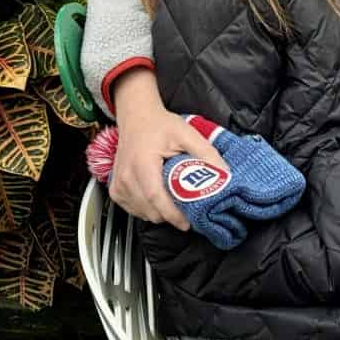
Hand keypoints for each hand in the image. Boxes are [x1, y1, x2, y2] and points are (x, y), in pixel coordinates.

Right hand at [110, 67, 228, 229]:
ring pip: (143, 214)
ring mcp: (118, 185)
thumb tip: (224, 175)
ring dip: (161, 213)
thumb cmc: (159, 125)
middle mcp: (126, 177)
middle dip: (172, 216)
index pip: (156, 198)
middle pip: (150, 211)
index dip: (173, 214)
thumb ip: (207, 155)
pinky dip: (149, 209)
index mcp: (142, 163)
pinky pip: (135, 211)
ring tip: (175, 199)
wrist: (137, 118)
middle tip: (189, 208)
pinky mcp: (116, 190)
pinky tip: (159, 196)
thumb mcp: (188, 135)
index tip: (189, 222)